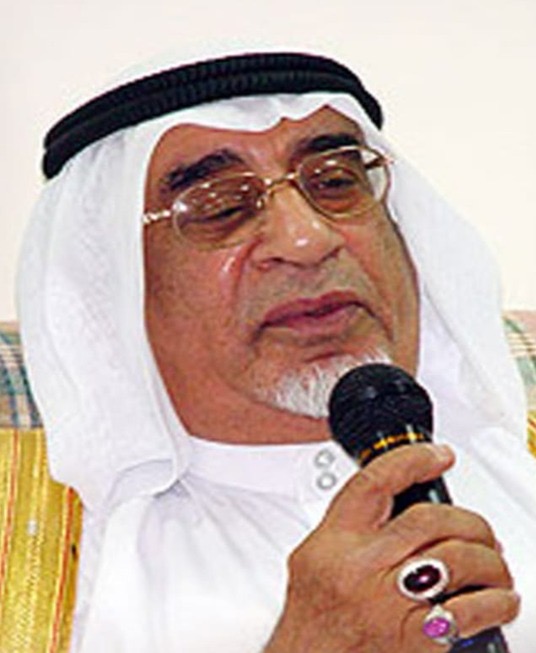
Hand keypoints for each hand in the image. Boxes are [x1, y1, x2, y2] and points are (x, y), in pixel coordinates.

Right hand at [263, 444, 519, 652]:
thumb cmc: (312, 618)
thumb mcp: (312, 557)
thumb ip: (346, 527)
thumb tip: (389, 499)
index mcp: (335, 541)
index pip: (376, 482)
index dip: (412, 459)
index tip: (439, 454)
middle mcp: (363, 567)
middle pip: (430, 519)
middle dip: (468, 521)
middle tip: (479, 530)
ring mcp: (391, 602)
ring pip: (458, 559)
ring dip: (489, 559)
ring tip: (494, 564)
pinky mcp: (417, 639)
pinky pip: (471, 610)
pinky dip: (497, 602)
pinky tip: (499, 600)